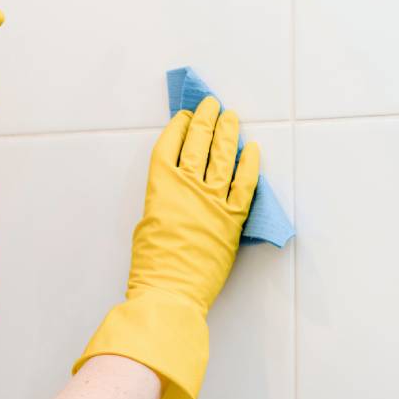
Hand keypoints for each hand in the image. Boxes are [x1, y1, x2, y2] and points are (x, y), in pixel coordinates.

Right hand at [72, 96, 259, 398]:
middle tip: (211, 105)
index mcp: (159, 189)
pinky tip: (252, 149)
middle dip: (205, 121)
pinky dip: (250, 165)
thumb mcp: (146, 224)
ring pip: (222, 158)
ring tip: (231, 116)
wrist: (169, 293)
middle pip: (198, 145)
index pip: (169, 147)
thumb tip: (176, 193)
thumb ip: (162, 203)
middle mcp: (187, 189)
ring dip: (227, 133)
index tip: (184, 116)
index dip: (178, 128)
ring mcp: (212, 203)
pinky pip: (245, 186)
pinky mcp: (233, 220)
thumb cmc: (150, 266)